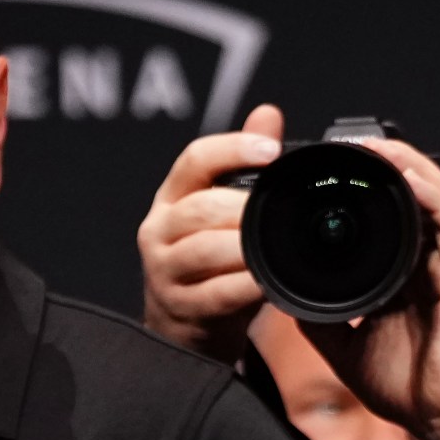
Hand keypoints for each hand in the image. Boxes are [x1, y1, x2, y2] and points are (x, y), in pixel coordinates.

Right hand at [137, 104, 284, 361]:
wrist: (185, 325)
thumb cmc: (210, 262)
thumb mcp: (224, 210)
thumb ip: (244, 164)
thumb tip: (268, 114)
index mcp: (172, 197)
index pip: (194, 159)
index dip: (232, 148)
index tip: (271, 149)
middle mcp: (159, 230)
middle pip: (201, 207)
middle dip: (244, 208)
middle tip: (280, 211)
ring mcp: (164, 271)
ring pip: (204, 249)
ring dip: (244, 247)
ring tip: (274, 247)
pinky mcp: (179, 308)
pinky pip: (215, 294)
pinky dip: (245, 286)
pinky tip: (266, 283)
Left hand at [296, 140, 439, 439]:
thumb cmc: (407, 387)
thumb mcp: (343, 346)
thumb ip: (318, 316)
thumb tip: (282, 292)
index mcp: (401, 273)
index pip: (383, 217)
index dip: (360, 190)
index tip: (323, 173)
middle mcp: (426, 260)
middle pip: (408, 195)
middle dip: (380, 165)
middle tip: (343, 145)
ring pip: (430, 195)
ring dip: (402, 166)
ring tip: (369, 145)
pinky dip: (426, 193)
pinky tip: (403, 174)